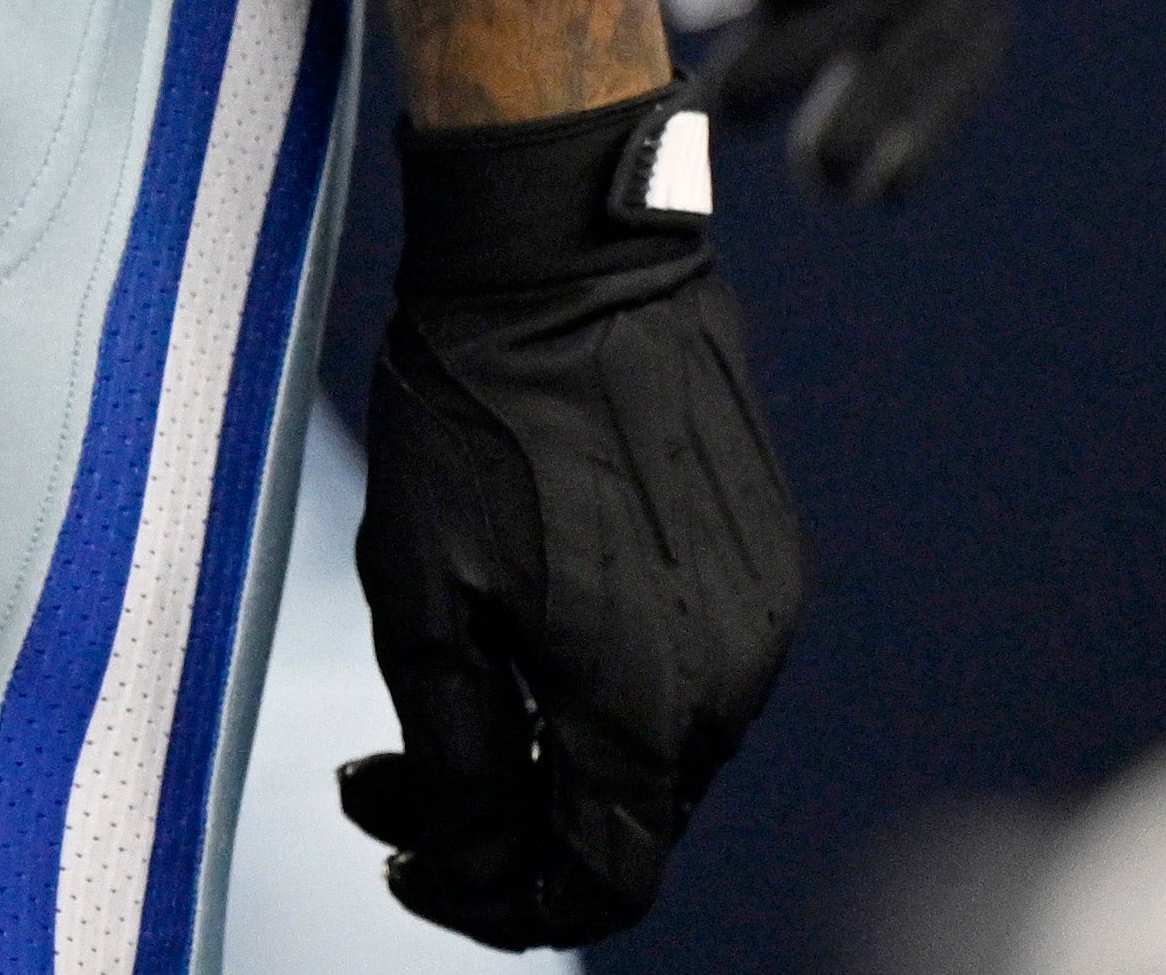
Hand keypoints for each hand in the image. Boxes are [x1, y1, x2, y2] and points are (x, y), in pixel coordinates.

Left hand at [338, 98, 800, 947]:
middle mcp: (733, 684)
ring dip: (558, 751)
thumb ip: (457, 754)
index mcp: (645, 708)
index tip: (410, 865)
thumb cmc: (475, 418)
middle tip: (392, 781)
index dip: (499, 902)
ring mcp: (767, 620)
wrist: (569, 262)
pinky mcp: (773, 563)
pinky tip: (530, 627)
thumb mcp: (422, 598)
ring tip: (449, 697)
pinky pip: (694, 669)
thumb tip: (474, 859)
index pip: (598, 884)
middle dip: (506, 823)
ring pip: (657, 748)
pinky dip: (609, 683)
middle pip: (625, 821)